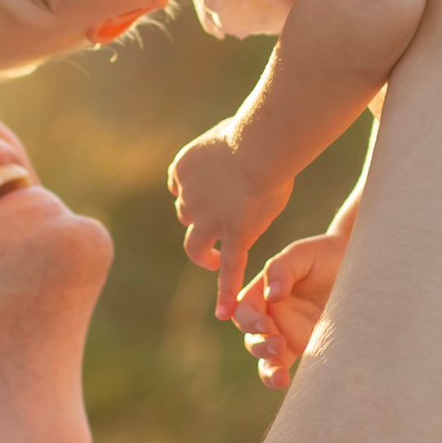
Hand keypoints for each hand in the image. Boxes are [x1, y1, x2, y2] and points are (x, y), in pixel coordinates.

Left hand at [169, 128, 294, 318]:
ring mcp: (210, 221)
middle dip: (200, 218)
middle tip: (220, 217)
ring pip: (196, 246)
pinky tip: (224, 312)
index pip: (182, 186)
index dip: (197, 190)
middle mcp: (189, 197)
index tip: (214, 188)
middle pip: (187, 215)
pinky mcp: (235, 236)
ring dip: (203, 254)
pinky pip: (230, 269)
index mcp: (183, 168)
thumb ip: (233, 143)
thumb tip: (250, 135)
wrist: (259, 146)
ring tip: (213, 260)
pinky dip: (225, 291)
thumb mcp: (233, 130)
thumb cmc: (255, 131)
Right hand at [230, 230, 346, 388]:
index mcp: (261, 292)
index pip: (244, 310)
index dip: (250, 321)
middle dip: (260, 345)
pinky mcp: (304, 347)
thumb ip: (281, 269)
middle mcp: (270, 315)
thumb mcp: (301, 254)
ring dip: (267, 368)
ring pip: (265, 358)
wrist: (355, 266)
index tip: (267, 324)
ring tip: (279, 376)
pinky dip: (279, 376)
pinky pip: (285, 365)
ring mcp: (285, 333)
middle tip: (277, 343)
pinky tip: (284, 382)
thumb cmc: (323, 254)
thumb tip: (271, 295)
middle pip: (252, 337)